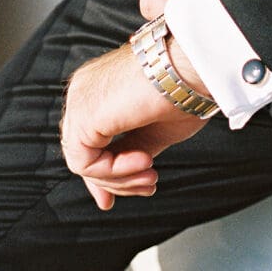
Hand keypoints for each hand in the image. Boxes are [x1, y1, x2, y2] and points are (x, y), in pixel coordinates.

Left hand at [61, 40, 208, 210]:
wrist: (191, 69)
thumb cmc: (182, 91)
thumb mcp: (153, 129)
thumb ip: (131, 150)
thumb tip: (123, 178)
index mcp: (98, 90)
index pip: (85, 141)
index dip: (99, 174)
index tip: (109, 202)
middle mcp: (83, 91)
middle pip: (83, 152)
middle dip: (115, 180)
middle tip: (150, 184)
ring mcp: (80, 99)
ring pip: (82, 161)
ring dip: (120, 179)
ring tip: (151, 173)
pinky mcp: (83, 112)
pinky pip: (84, 162)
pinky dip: (113, 172)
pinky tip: (144, 161)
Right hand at [138, 0, 269, 20]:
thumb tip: (217, 6)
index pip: (153, 4)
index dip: (171, 19)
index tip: (197, 26)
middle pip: (175, 17)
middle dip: (195, 26)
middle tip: (219, 32)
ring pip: (199, 18)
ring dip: (213, 22)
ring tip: (233, 23)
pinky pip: (218, 11)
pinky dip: (227, 16)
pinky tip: (242, 16)